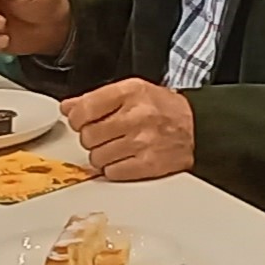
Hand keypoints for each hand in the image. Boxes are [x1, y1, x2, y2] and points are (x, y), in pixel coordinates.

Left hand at [62, 79, 196, 180]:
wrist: (197, 126)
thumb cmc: (162, 108)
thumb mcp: (131, 91)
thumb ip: (96, 99)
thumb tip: (67, 108)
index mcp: (130, 92)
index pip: (84, 110)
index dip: (78, 119)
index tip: (82, 121)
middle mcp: (137, 116)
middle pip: (88, 136)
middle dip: (92, 138)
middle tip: (105, 134)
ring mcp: (143, 141)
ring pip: (97, 158)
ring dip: (102, 155)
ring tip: (117, 147)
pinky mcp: (149, 164)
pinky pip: (112, 173)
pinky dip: (115, 169)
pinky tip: (125, 158)